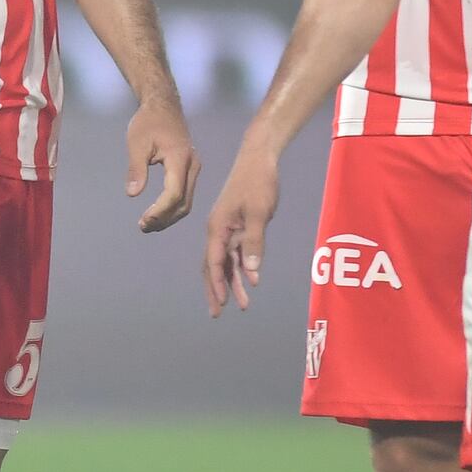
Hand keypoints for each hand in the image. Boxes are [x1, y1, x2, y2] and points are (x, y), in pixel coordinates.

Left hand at [123, 96, 201, 232]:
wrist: (164, 106)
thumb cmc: (148, 122)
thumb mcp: (137, 143)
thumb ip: (136, 169)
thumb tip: (133, 194)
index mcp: (180, 159)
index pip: (174, 193)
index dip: (160, 211)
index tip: (144, 220)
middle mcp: (192, 166)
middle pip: (184, 203)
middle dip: (165, 219)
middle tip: (143, 226)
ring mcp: (193, 169)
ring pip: (186, 202)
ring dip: (169, 216)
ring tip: (148, 224)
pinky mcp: (190, 170)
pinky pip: (185, 195)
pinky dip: (172, 208)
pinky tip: (156, 213)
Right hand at [202, 134, 284, 316]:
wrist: (259, 158)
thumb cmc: (257, 182)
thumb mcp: (259, 213)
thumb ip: (254, 242)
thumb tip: (252, 271)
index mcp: (217, 227)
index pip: (213, 261)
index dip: (217, 284)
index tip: (222, 303)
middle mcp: (218, 230)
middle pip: (213, 266)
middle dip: (216, 290)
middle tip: (217, 313)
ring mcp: (228, 228)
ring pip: (226, 261)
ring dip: (232, 282)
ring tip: (241, 304)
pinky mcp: (238, 226)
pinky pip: (236, 252)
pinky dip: (241, 268)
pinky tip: (250, 280)